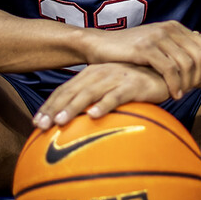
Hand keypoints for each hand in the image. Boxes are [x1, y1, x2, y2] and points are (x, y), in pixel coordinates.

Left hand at [33, 63, 171, 128]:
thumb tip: (74, 121)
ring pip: (89, 93)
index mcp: (91, 73)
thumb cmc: (135, 85)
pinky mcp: (133, 84)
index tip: (35, 123)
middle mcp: (100, 73)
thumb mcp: (110, 89)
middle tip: (39, 126)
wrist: (165, 73)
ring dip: (73, 108)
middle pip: (72, 92)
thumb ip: (94, 100)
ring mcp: (116, 77)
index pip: (65, 90)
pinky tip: (94, 115)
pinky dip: (104, 105)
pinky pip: (116, 95)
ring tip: (60, 122)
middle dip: (54, 109)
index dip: (49, 105)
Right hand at [81, 21, 200, 96]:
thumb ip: (176, 40)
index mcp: (174, 26)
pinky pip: (169, 69)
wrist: (99, 45)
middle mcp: (168, 29)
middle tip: (192, 91)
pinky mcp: (145, 48)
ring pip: (186, 64)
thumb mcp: (155, 40)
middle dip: (199, 77)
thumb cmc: (128, 48)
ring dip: (187, 83)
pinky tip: (173, 94)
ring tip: (181, 94)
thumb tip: (199, 37)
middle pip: (199, 56)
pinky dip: (174, 84)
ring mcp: (156, 37)